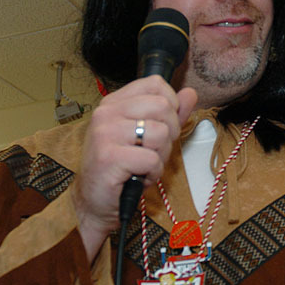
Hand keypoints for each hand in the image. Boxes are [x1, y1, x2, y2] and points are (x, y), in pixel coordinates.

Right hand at [71, 76, 197, 260]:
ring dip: (161, 156)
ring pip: (160, 133)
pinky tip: (138, 177)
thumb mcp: (148, 136)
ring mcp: (105, 133)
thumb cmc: (122, 168)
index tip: (162, 125)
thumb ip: (170, 114)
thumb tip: (190, 93)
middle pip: (163, 106)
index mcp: (114, 102)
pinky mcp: (108, 157)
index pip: (155, 83)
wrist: (95, 201)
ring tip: (144, 165)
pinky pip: (152, 159)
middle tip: (153, 151)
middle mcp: (106, 112)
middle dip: (169, 133)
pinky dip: (153, 173)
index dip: (170, 105)